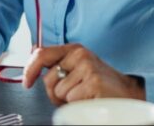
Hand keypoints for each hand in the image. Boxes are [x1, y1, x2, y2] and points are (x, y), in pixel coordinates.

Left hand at [23, 44, 145, 105]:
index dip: (30, 69)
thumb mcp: (77, 69)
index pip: (42, 54)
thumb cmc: (99, 83)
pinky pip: (71, 99)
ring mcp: (87, 67)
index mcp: (74, 49)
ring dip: (68, 100)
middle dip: (55, 93)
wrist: (126, 93)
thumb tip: (33, 64)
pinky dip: (78, 104)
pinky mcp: (93, 81)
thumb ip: (57, 65)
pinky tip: (90, 98)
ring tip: (84, 96)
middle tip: (72, 94)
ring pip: (59, 92)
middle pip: (48, 80)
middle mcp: (80, 54)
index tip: (27, 82)